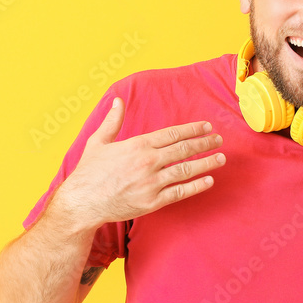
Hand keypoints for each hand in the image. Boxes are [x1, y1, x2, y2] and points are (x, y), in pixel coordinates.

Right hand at [56, 97, 225, 227]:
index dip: (193, 129)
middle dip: (205, 143)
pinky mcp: (152, 202)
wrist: (81, 202)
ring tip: (221, 158)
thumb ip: (112, 121)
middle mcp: (147, 162)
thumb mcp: (98, 142)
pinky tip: (209, 180)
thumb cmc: (89, 172)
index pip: (172, 133)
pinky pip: (180, 192)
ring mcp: (151, 182)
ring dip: (206, 163)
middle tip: (219, 139)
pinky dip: (196, 186)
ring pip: (186, 170)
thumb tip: (118, 100)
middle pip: (184, 149)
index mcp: (137, 145)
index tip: (207, 126)